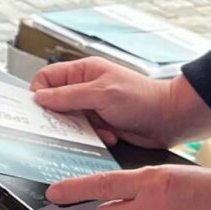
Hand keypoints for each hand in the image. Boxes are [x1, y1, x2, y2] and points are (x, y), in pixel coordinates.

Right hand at [30, 60, 210, 149]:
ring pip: (69, 122)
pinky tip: (110, 135)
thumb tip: (40, 98)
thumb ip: (69, 96)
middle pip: (55, 103)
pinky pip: (85, 134)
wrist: (171, 119)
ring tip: (98, 130)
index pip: (46, 78)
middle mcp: (85, 88)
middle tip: (68, 125)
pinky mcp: (101, 124)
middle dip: (61, 117)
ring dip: (81, 130)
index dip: (40, 93)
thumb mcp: (101, 94)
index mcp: (83, 71)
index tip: (41, 110)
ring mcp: (93, 107)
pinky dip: (95, 137)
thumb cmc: (142, 99)